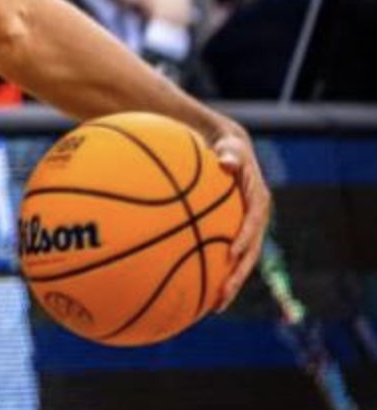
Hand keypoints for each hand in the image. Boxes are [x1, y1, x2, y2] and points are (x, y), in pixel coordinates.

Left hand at [208, 124, 270, 310]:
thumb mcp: (231, 149)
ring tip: (213, 306)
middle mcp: (256, 222)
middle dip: (237, 277)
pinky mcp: (236, 235)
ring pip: (241, 263)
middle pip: (250, 255)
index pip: (253, 224)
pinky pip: (227, 257)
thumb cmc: (227, 150)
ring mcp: (247, 231)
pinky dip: (217, 272)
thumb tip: (225, 160)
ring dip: (229, 284)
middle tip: (222, 296)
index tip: (232, 254)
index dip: (245, 239)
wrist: (232, 153)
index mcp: (258, 203)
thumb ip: (229, 156)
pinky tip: (198, 289)